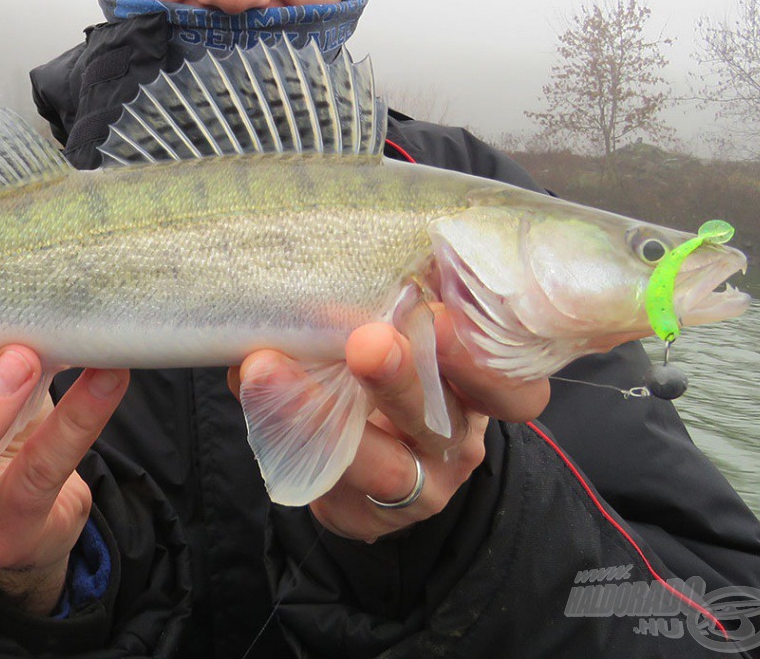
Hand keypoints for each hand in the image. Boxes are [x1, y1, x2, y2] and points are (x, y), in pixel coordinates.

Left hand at [232, 304, 548, 541]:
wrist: (379, 455)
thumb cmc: (406, 363)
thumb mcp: (420, 327)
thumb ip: (406, 291)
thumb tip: (362, 245)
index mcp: (483, 390)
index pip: (510, 388)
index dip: (479, 361)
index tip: (439, 318)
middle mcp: (457, 441)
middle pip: (436, 421)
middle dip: (398, 380)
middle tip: (365, 342)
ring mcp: (416, 487)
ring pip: (376, 463)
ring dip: (314, 412)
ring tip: (264, 366)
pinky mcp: (364, 515)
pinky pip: (321, 480)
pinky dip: (281, 432)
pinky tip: (250, 390)